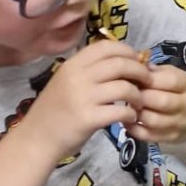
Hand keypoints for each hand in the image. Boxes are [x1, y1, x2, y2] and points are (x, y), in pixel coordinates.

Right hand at [23, 40, 148, 162]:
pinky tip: (130, 118)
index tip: (137, 61)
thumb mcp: (67, 81)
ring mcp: (83, 97)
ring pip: (124, 87)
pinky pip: (121, 111)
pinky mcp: (89, 118)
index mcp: (72, 64)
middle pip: (120, 63)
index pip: (106, 46)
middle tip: (147, 82)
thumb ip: (89, 71)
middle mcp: (77, 77)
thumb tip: (123, 62)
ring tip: (139, 103)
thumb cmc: (55, 110)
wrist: (37, 138)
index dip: (127, 51)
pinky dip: (131, 114)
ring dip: (138, 95)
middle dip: (140, 71)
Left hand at [130, 64, 185, 142]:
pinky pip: (148, 135)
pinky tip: (128, 119)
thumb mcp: (173, 74)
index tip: (135, 77)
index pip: (170, 81)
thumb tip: (133, 69)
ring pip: (153, 120)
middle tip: (127, 93)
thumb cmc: (180, 90)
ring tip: (128, 106)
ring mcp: (179, 124)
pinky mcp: (170, 138)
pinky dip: (133, 128)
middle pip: (162, 101)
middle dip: (140, 96)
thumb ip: (155, 71)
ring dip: (136, 112)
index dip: (149, 79)